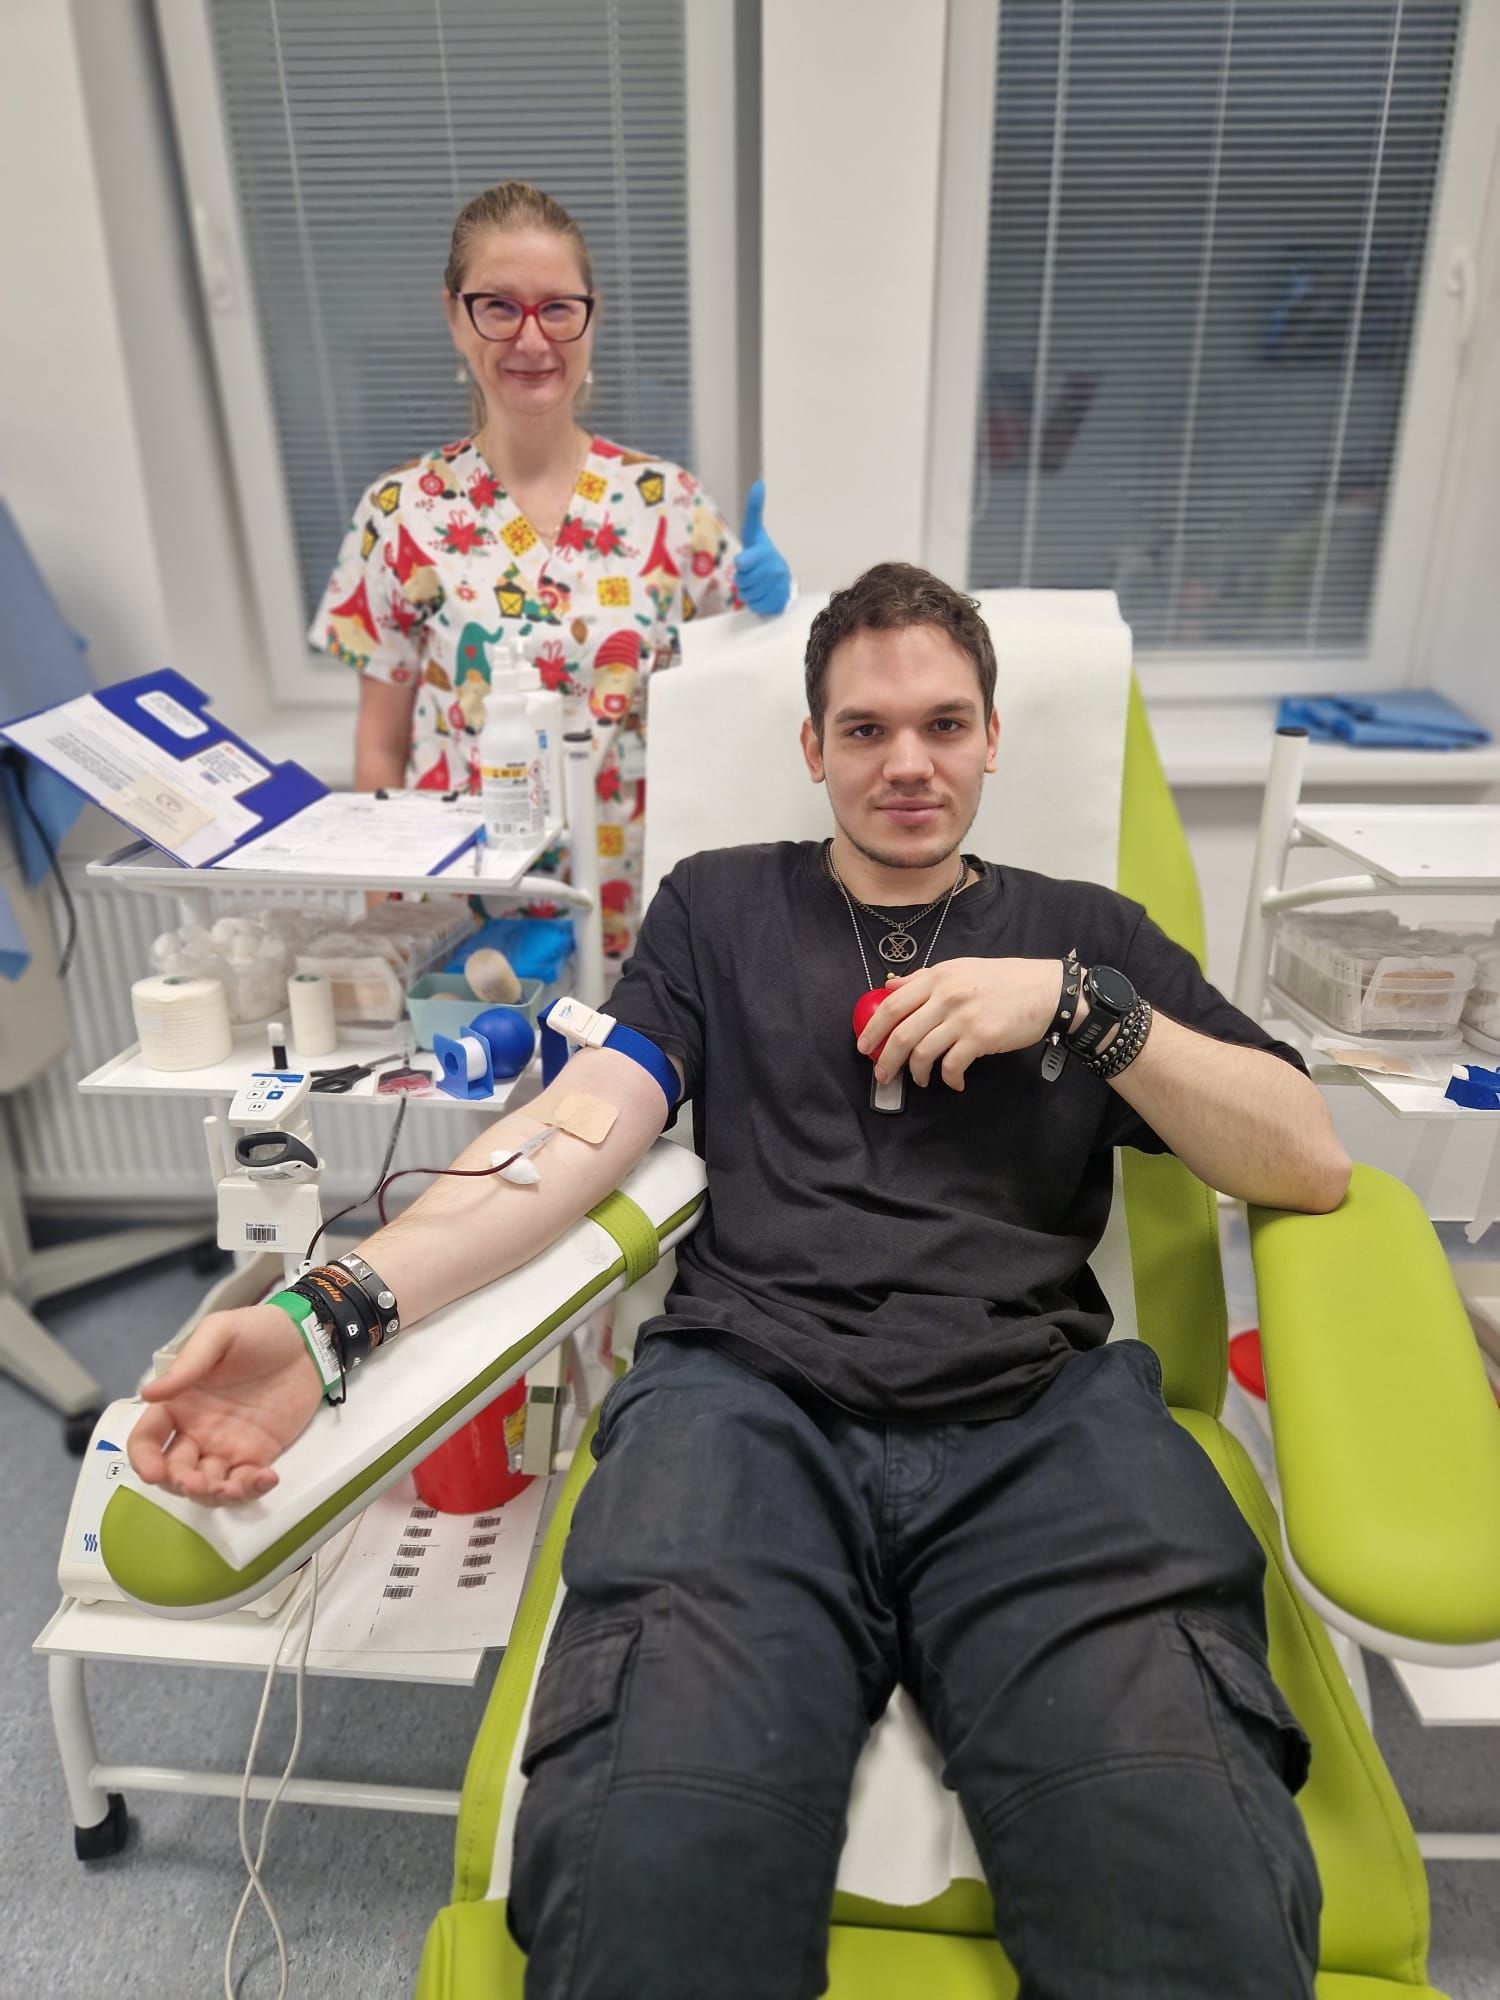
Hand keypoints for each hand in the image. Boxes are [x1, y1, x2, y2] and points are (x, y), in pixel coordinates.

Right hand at [126, 1302, 326, 1505]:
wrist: (307, 1339)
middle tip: (199, 1483)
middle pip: (174, 1470)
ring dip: (213, 1495)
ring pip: (208, 1485)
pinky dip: (251, 1489)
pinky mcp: (258, 1454)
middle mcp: (196, 1430)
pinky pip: (246, 1482)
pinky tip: (267, 1478)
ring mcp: (227, 1445)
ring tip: (232, 1489)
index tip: (154, 1473)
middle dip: (181, 1484)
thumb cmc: (257, 1330)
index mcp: (179, 1403)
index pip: (147, 1439)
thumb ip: (186, 1365)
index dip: (144, 1459)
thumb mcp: (219, 1334)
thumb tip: (147, 1394)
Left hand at [733, 480, 791, 615]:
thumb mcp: (755, 532)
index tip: (747, 561)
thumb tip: (759, 483)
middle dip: (743, 580)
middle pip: (741, 582)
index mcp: (764, 553)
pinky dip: (756, 602)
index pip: (741, 564)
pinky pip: (756, 606)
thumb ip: (754, 510)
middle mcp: (773, 570)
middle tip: (752, 573)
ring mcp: (777, 587)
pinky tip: (763, 593)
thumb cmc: (763, 552)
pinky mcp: (778, 602)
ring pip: (747, 596)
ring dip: (748, 592)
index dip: (740, 565)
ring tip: (757, 583)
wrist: (783, 576)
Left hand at [856, 957, 1063, 1090]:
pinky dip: (949, 1079)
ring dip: (917, 1073)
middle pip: (901, 1034)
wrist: (1045, 989)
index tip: (863, 1046)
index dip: (872, 1029)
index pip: (892, 1005)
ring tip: (922, 1080)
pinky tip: (954, 1082)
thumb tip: (890, 985)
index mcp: (937, 977)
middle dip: (887, 1060)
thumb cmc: (1003, 979)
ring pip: (923, 1053)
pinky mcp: (981, 1038)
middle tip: (883, 1075)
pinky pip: (952, 1066)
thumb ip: (924, 978)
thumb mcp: (960, 968)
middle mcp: (946, 996)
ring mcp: (963, 1018)